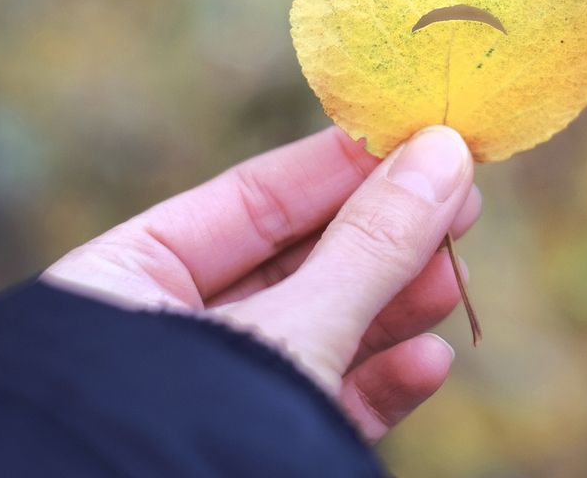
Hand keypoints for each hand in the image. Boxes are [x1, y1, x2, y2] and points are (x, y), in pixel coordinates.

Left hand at [42, 125, 478, 441]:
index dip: (341, 166)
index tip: (421, 140)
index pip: (248, 201)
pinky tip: (431, 361)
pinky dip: (378, 382)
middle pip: (294, 264)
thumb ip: (368, 246)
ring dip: (393, 306)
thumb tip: (443, 156)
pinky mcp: (248, 448)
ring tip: (456, 278)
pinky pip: (320, 401)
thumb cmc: (184, 437)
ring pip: (317, 332)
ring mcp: (209, 394)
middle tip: (463, 204)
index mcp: (123, 283)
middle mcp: (162, 335)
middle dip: (384, 238)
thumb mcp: (290, 331)